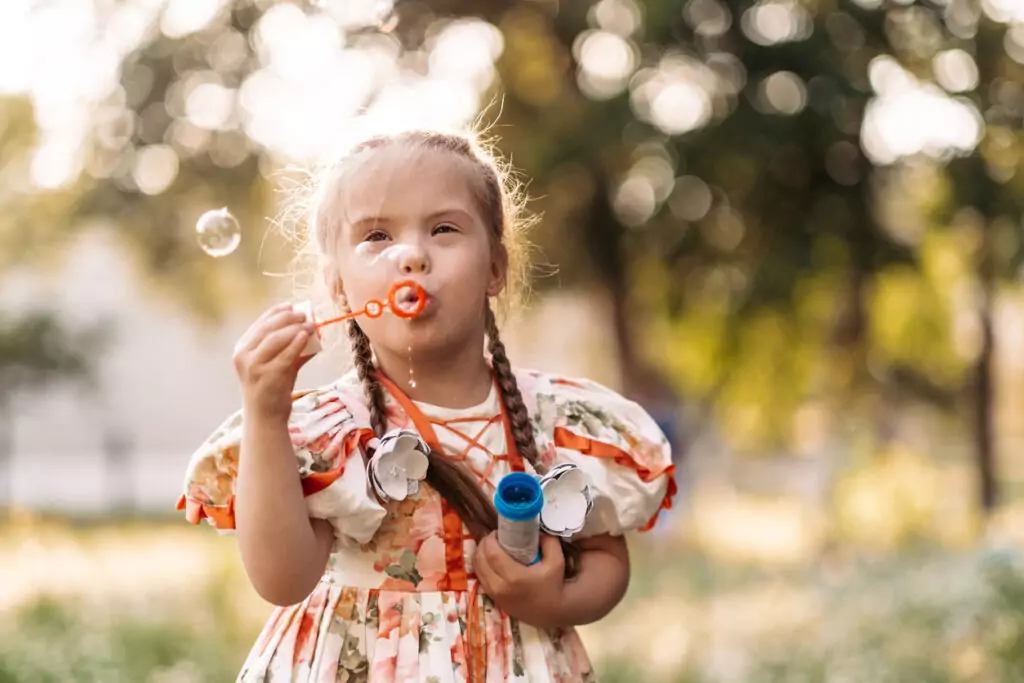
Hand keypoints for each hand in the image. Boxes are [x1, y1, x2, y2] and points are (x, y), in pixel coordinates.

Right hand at [233, 302, 314, 422]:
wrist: (265, 417)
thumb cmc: (273, 389)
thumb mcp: (278, 364)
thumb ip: (291, 348)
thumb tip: (312, 329)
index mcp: (242, 350)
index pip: (259, 325)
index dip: (275, 312)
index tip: (290, 305)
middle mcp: (243, 356)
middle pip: (267, 329)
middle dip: (287, 318)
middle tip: (304, 315)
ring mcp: (254, 367)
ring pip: (274, 339)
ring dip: (294, 329)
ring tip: (310, 325)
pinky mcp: (268, 377)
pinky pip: (284, 356)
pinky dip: (296, 344)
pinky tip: (306, 336)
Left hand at [473, 532, 565, 629]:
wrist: (554, 611)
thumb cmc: (554, 585)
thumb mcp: (557, 560)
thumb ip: (548, 541)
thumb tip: (536, 530)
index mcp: (514, 576)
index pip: (492, 553)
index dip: (490, 539)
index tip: (498, 532)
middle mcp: (500, 587)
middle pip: (480, 560)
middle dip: (483, 544)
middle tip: (493, 537)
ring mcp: (495, 595)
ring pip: (477, 570)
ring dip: (480, 555)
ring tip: (490, 547)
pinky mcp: (495, 600)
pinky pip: (480, 579)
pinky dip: (481, 567)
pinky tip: (489, 561)